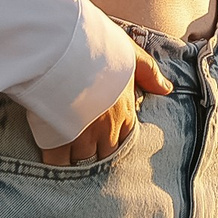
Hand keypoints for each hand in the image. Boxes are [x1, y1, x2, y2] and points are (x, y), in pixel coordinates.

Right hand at [42, 45, 171, 165]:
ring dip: (76, 165)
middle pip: (104, 157)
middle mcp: (107, 132)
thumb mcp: (130, 55)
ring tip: (68, 166)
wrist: (66, 53)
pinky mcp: (57, 141)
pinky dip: (54, 166)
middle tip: (86, 158)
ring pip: (82, 164)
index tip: (106, 147)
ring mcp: (82, 139)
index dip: (115, 146)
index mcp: (125, 115)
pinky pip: (56, 163)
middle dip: (96, 158)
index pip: (125, 143)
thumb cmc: (101, 51)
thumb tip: (167, 88)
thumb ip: (149, 73)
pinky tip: (50, 165)